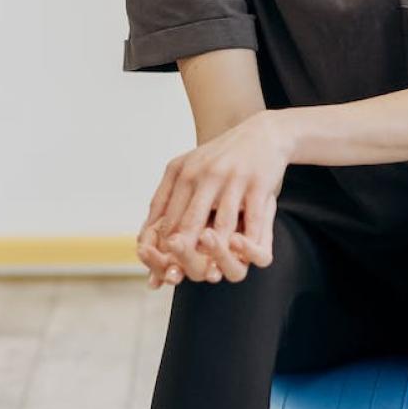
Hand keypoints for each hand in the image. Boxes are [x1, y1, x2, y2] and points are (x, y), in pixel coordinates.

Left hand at [137, 111, 289, 285]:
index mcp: (183, 172)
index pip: (166, 215)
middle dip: (183, 252)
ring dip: (215, 252)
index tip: (160, 267)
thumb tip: (144, 235)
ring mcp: (232, 179)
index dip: (162, 245)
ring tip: (210, 274)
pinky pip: (252, 219)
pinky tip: (242, 255)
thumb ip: (166, 197)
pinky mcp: (258, 183)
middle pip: (189, 222)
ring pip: (220, 224)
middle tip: (178, 276)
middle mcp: (204, 174)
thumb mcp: (189, 167)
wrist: (263, 133)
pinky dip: (247, 241)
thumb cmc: (223, 158)